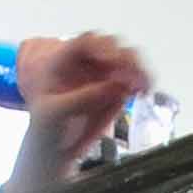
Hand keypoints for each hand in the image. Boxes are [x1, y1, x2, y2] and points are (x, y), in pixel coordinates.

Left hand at [7, 30, 152, 191]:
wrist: (56, 148)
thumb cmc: (47, 127)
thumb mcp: (55, 114)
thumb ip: (81, 99)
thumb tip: (112, 85)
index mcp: (63, 61)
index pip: (83, 44)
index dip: (100, 47)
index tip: (113, 60)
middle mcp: (85, 62)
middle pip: (110, 46)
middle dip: (124, 58)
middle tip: (131, 78)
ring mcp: (104, 73)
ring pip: (127, 58)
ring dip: (138, 68)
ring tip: (143, 87)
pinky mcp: (118, 88)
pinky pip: (135, 77)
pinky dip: (143, 81)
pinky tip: (145, 90)